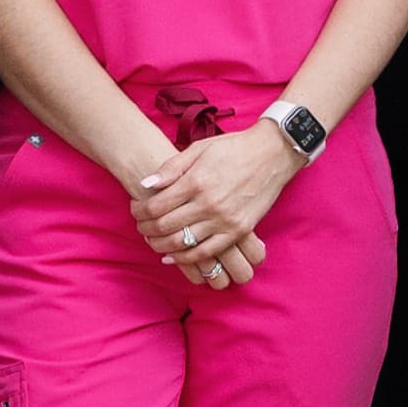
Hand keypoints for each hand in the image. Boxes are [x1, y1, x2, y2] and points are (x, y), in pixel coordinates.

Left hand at [135, 126, 297, 284]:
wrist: (272, 154)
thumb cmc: (234, 148)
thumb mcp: (199, 149)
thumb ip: (171, 167)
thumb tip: (145, 184)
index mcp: (196, 181)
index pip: (156, 205)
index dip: (140, 210)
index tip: (135, 208)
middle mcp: (209, 203)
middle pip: (165, 226)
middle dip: (146, 228)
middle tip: (140, 225)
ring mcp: (224, 220)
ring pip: (182, 243)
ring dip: (160, 244)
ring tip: (152, 239)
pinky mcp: (238, 231)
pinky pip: (206, 252)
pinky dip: (185, 258)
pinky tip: (171, 256)